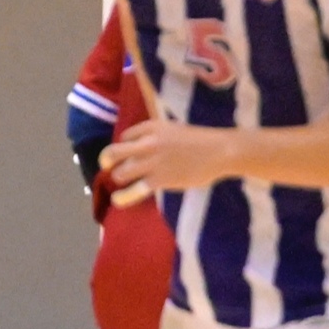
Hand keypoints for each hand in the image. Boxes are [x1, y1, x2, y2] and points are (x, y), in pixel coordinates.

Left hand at [102, 118, 238, 193]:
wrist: (221, 151)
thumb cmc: (202, 140)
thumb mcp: (174, 129)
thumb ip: (156, 135)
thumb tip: (142, 146)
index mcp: (150, 127)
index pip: (125, 137)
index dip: (126, 146)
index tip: (131, 153)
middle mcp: (147, 143)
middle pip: (113, 153)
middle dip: (108, 161)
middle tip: (107, 166)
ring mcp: (152, 162)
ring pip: (121, 173)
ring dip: (119, 178)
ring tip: (123, 182)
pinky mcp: (159, 180)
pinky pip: (134, 190)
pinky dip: (123, 197)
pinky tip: (118, 200)